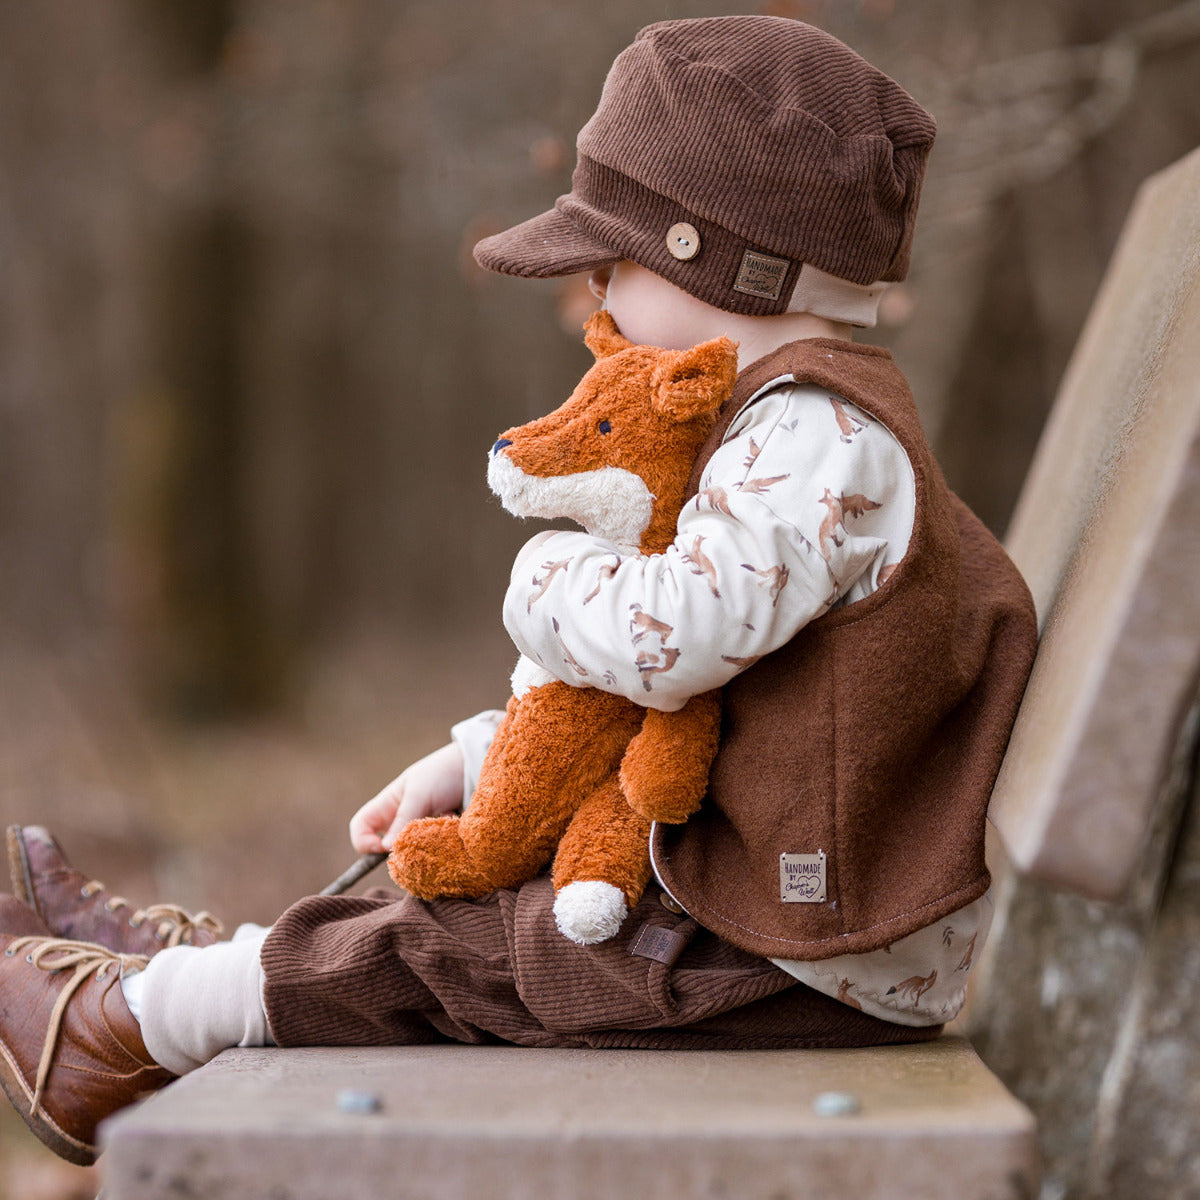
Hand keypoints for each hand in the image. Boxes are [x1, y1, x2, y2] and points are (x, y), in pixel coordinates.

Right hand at [349, 742, 464, 853]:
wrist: (475, 768)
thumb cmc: (443, 773)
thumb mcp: (420, 794)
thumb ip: (403, 820)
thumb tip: (386, 849)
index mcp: (388, 806)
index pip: (361, 828)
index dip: (364, 842)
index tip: (384, 848)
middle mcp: (401, 820)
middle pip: (387, 847)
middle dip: (403, 848)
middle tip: (422, 836)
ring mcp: (420, 829)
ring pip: (413, 852)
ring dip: (427, 842)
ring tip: (444, 821)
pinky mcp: (440, 837)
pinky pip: (434, 851)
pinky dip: (443, 842)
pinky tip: (455, 823)